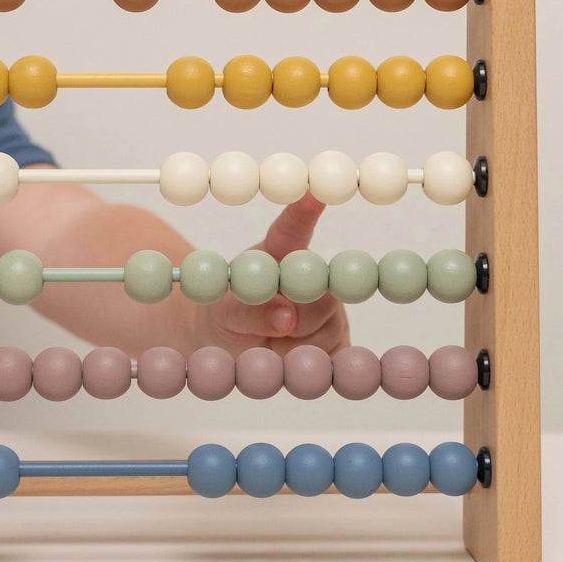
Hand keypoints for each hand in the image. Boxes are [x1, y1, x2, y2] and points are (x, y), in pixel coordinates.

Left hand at [202, 193, 349, 355]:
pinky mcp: (341, 339)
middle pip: (319, 295)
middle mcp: (311, 274)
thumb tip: (284, 317)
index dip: (302, 213)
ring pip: (326, 333)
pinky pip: (335, 359)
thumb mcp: (221, 312)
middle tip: (272, 327)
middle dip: (293, 319)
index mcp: (277, 254)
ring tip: (273, 341)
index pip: (291, 230)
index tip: (312, 195)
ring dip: (294, 347)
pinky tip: (293, 357)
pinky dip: (309, 366)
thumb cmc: (224, 314)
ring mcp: (330, 307)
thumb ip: (246, 311)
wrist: (231, 347)